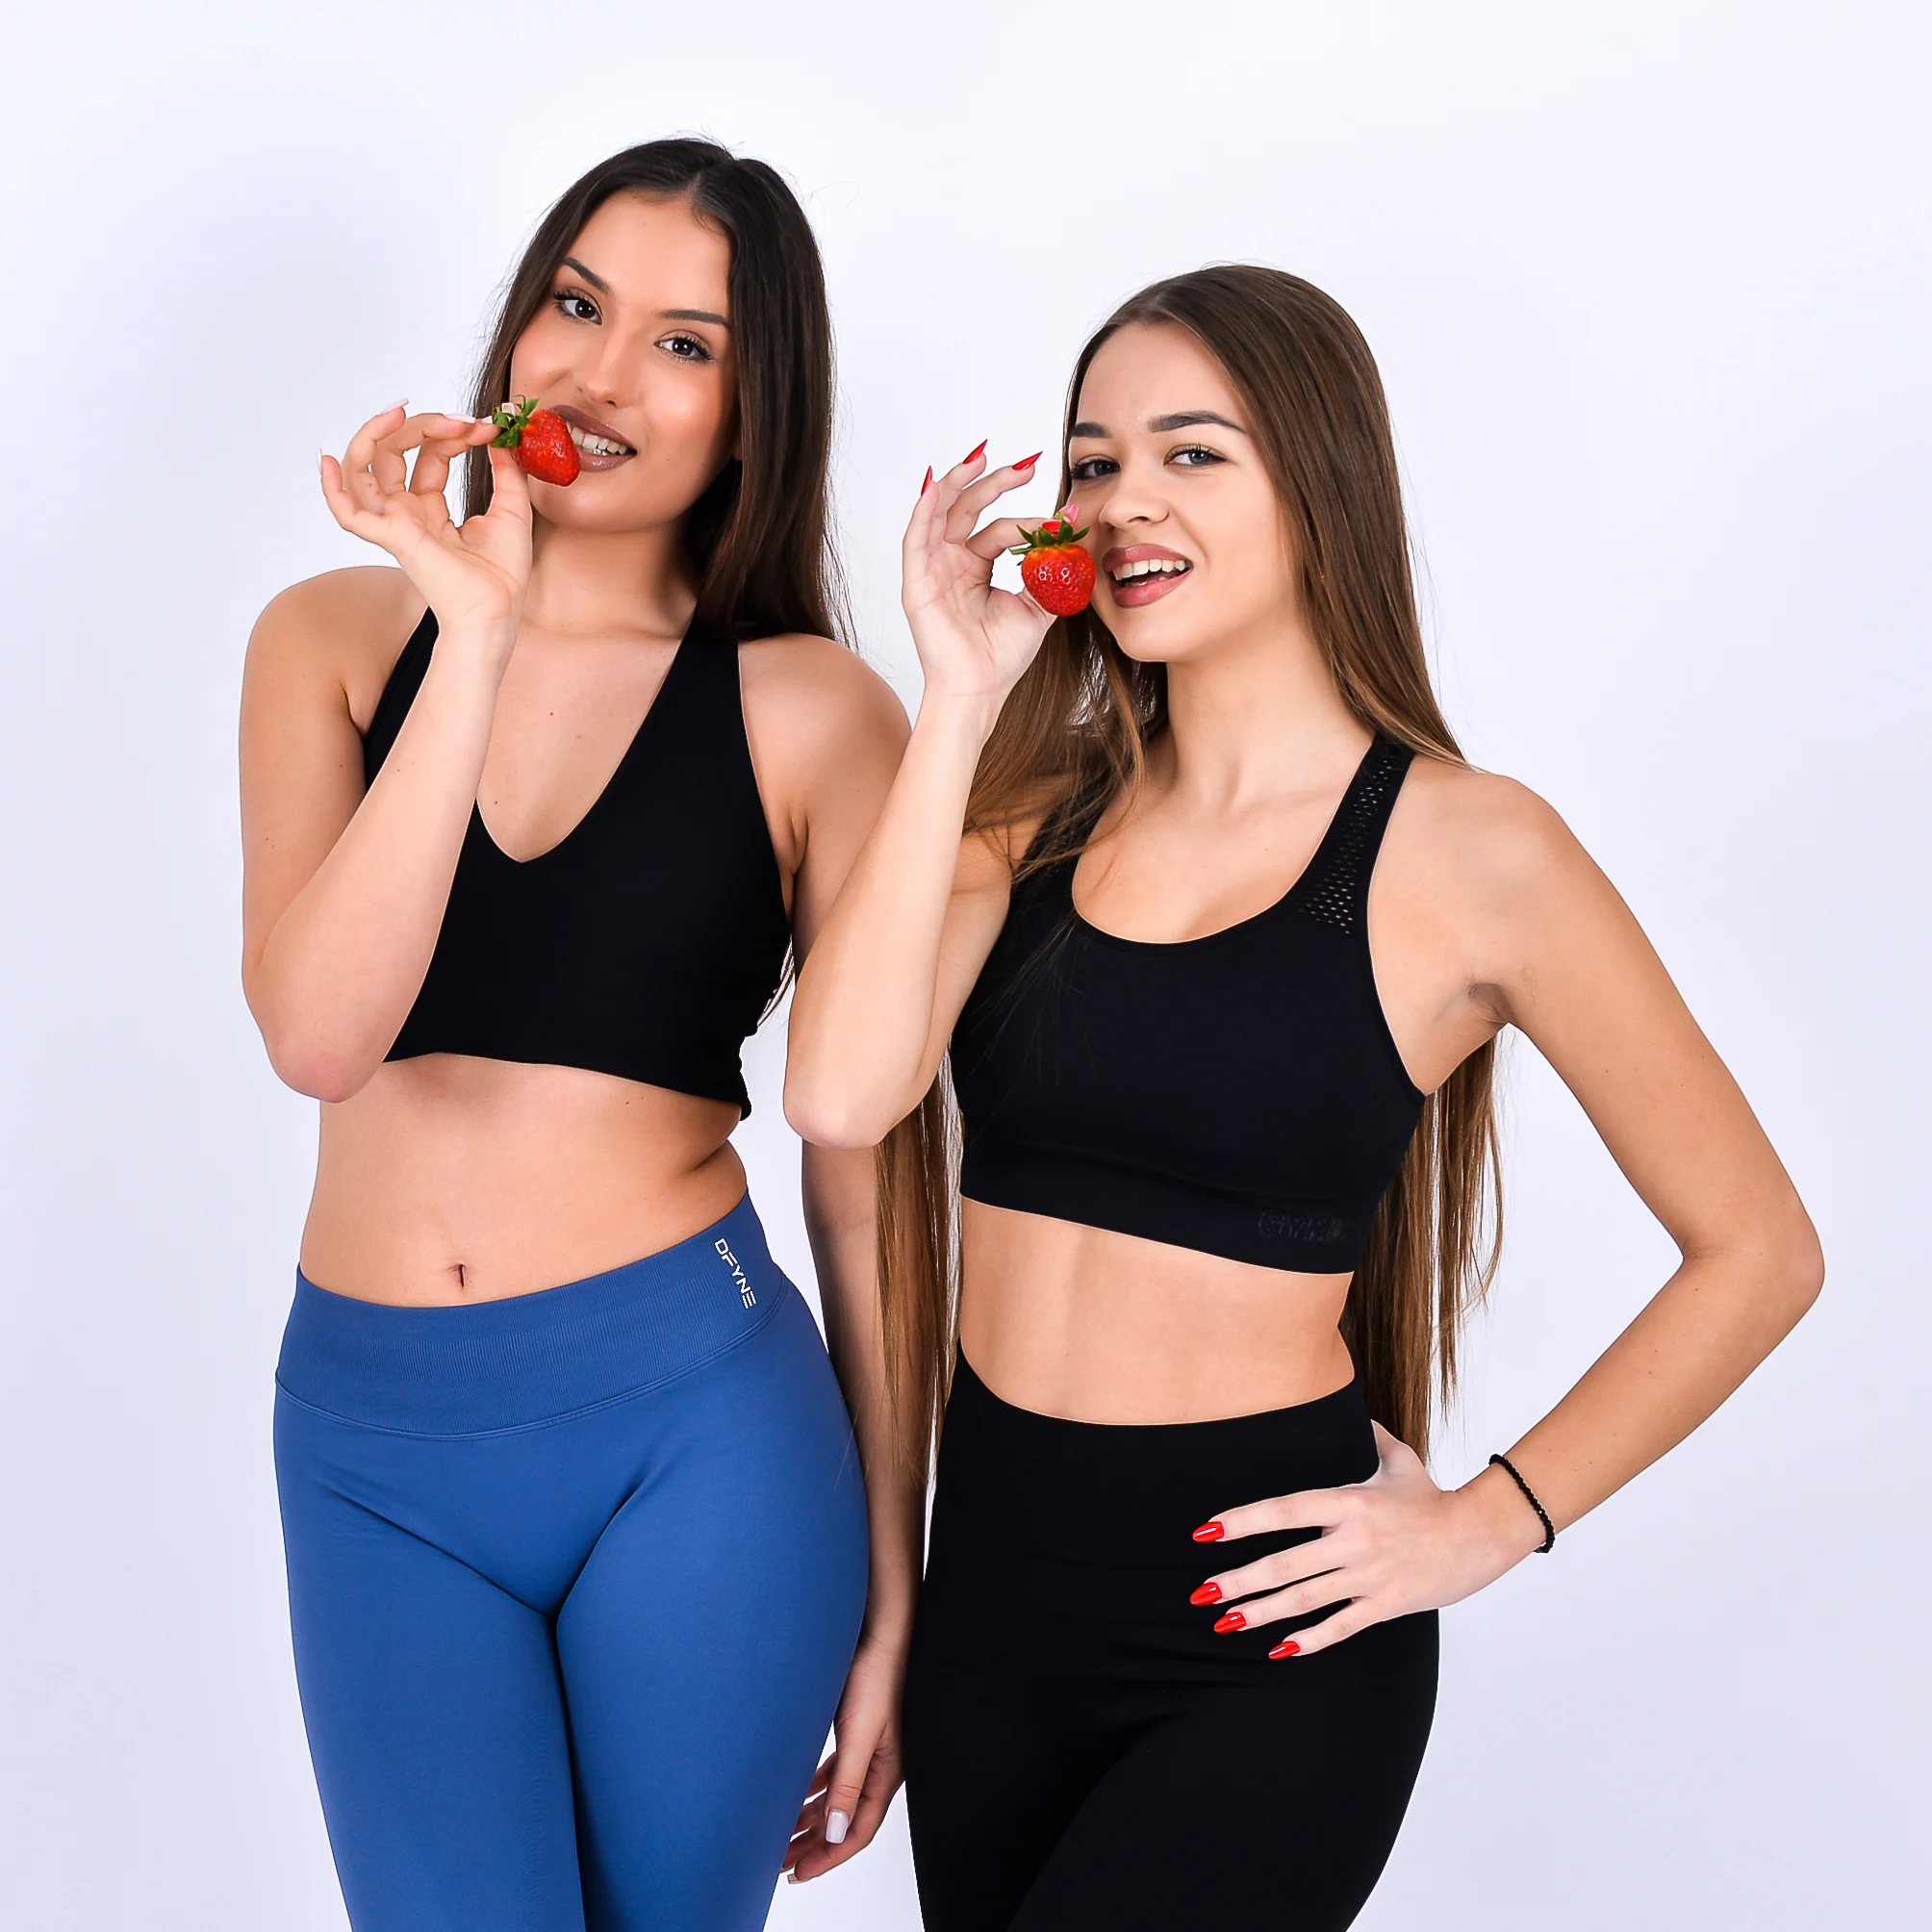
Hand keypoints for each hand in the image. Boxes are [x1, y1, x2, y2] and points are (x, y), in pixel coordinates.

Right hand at [319, 403, 532, 649]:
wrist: (498, 609)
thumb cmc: (502, 573)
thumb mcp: (513, 509)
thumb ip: (506, 471)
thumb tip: (499, 438)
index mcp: (431, 507)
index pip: (429, 454)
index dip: (453, 433)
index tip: (486, 426)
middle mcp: (407, 512)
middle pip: (394, 451)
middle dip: (424, 425)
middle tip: (460, 420)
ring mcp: (395, 522)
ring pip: (363, 467)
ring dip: (378, 433)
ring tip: (401, 412)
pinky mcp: (391, 537)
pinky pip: (347, 512)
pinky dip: (331, 488)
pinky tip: (327, 461)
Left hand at [782, 1628, 906, 1883]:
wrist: (877, 1632)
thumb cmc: (877, 1677)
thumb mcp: (861, 1735)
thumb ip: (848, 1785)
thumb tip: (834, 1833)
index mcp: (887, 1774)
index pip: (858, 1831)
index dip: (829, 1856)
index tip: (798, 1872)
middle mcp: (879, 1767)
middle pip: (845, 1819)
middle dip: (814, 1844)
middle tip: (781, 1862)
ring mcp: (867, 1749)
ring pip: (836, 1798)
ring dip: (811, 1818)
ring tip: (782, 1834)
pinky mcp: (855, 1731)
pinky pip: (833, 1773)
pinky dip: (813, 1788)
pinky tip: (795, 1791)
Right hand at [901, 446, 1060, 707]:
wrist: (981, 689)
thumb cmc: (1002, 656)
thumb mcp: (1038, 606)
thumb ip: (1053, 569)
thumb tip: (1074, 529)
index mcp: (975, 567)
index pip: (999, 528)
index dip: (1030, 518)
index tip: (1065, 518)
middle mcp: (951, 562)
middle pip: (969, 508)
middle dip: (996, 482)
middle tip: (1028, 464)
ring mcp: (931, 569)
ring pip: (941, 512)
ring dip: (959, 481)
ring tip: (981, 456)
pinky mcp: (916, 582)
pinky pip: (916, 538)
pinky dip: (925, 510)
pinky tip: (937, 486)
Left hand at [1190, 1423, 1546, 1657]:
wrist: (1479, 1536)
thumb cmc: (1433, 1498)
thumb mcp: (1400, 1459)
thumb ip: (1368, 1436)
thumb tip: (1349, 1409)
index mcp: (1350, 1502)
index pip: (1285, 1511)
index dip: (1243, 1521)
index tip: (1207, 1530)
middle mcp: (1354, 1541)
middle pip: (1286, 1565)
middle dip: (1240, 1581)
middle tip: (1202, 1592)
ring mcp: (1369, 1577)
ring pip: (1305, 1600)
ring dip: (1262, 1612)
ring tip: (1225, 1621)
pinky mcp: (1386, 1606)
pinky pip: (1341, 1627)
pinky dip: (1309, 1640)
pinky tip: (1279, 1649)